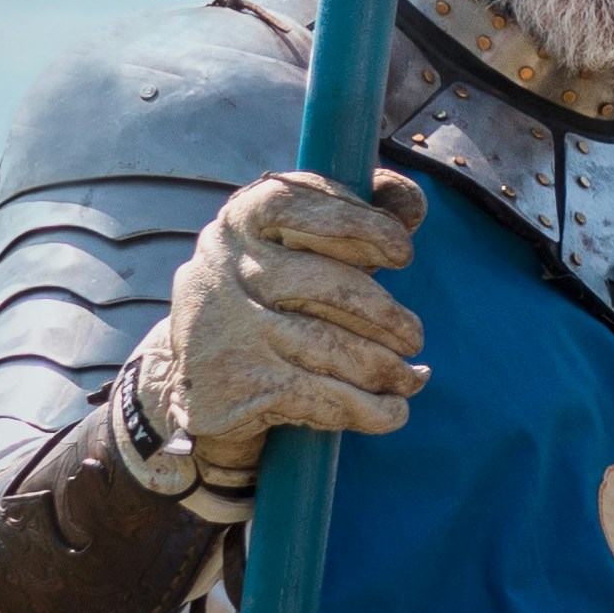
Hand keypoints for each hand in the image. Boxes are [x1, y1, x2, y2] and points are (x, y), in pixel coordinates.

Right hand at [147, 168, 429, 475]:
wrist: (199, 382)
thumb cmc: (274, 301)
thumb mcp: (305, 251)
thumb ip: (359, 219)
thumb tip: (413, 204)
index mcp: (240, 221)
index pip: (295, 202)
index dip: (357, 222)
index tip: (403, 252)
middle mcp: (223, 268)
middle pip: (327, 284)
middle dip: (386, 315)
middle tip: (414, 337)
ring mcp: (226, 328)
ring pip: (331, 347)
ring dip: (386, 368)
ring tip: (410, 378)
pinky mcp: (235, 387)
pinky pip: (324, 398)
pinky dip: (372, 409)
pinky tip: (394, 410)